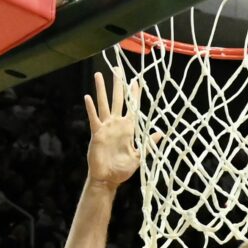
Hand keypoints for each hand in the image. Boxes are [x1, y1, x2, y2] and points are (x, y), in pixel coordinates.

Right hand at [83, 69, 146, 187]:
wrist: (108, 179)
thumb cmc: (122, 170)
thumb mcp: (139, 156)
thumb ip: (148, 144)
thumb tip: (160, 133)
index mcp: (129, 128)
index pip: (133, 107)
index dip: (134, 94)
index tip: (136, 81)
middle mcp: (117, 124)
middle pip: (118, 99)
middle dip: (118, 84)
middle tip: (117, 69)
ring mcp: (106, 127)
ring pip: (104, 103)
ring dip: (101, 89)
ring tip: (99, 75)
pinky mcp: (97, 133)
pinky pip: (94, 118)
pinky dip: (91, 108)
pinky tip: (88, 97)